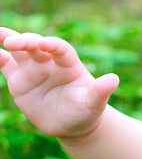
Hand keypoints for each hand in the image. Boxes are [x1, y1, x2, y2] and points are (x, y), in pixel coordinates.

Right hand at [0, 28, 118, 139]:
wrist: (73, 124)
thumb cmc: (87, 111)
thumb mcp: (94, 104)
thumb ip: (100, 91)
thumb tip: (114, 79)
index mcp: (69, 66)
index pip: (61, 50)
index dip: (53, 45)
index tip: (45, 44)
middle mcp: (50, 64)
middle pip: (37, 46)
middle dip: (27, 41)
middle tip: (12, 41)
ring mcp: (34, 71)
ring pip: (20, 51)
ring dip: (10, 40)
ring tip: (1, 34)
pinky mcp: (19, 81)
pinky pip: (6, 65)